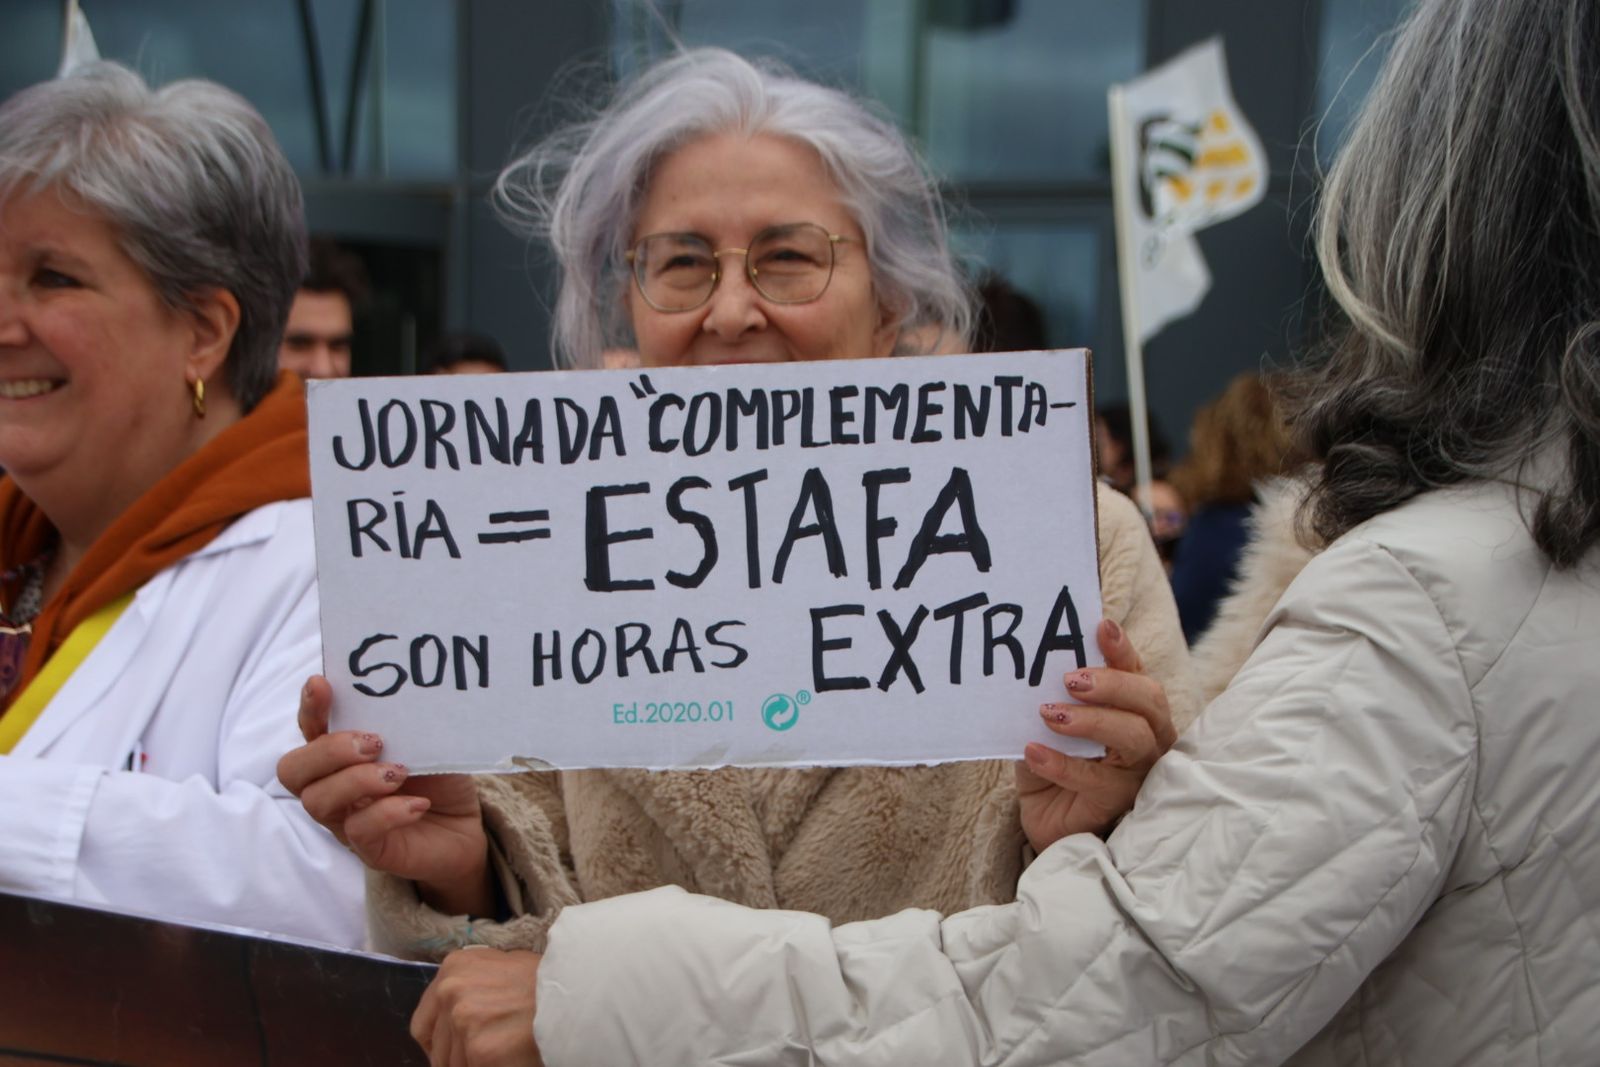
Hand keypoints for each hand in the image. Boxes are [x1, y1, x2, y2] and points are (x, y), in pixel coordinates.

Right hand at [277, 675, 492, 914]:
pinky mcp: (369, 849)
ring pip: (317, 801)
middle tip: (375, 743)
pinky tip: (417, 804)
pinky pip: (359, 831)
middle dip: (328, 750)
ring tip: (399, 773)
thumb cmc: (438, 778)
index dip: (310, 708)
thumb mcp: (425, 744)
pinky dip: (388, 812)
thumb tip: (404, 696)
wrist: (465, 826)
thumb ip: (406, 725)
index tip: (322, 684)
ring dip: (357, 780)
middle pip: (294, 770)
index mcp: (341, 756)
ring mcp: (346, 820)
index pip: (309, 731)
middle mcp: (333, 788)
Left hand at [412, 948, 543, 1066]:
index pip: (423, 1026)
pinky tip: (509, 1059)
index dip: (441, 1045)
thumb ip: (472, 987)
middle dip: (460, 1060)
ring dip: (475, 1065)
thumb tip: (453, 1018)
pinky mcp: (479, 1050)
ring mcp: (463, 1020)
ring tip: (505, 1053)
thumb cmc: (548, 983)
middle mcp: (451, 991)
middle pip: (438, 1052)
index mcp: (454, 968)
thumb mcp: (503, 966)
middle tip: (489, 1054)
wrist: (580, 992)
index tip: (457, 1053)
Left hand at [1015, 618, 1175, 852]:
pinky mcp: (1119, 803)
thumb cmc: (1053, 762)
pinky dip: (1062, 764)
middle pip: (1149, 700)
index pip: (1136, 672)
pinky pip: (1096, 782)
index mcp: (1134, 710)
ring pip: (1133, 738)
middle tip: (1070, 680)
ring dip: (1091, 720)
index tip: (1100, 626)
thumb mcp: (1048, 723)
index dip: (1122, 649)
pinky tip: (1034, 752)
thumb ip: (1050, 699)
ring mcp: (1139, 772)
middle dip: (1111, 684)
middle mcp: (1149, 737)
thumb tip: (1030, 670)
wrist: (1045, 818)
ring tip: (1049, 714)